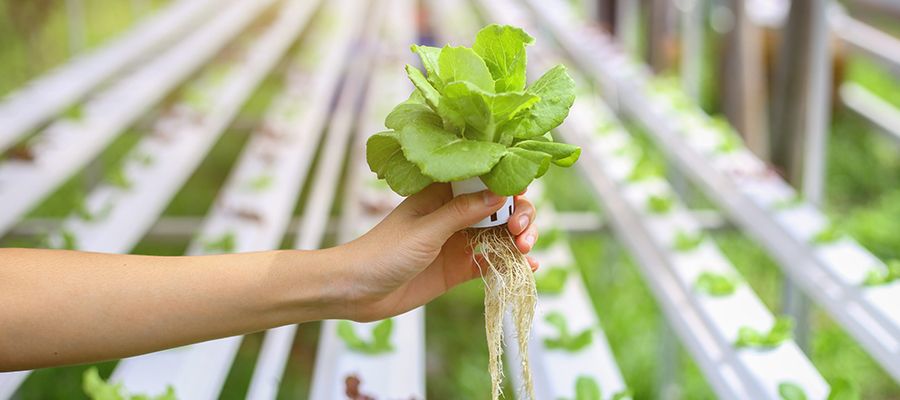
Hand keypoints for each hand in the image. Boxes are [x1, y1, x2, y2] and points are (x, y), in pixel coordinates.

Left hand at [338, 184, 538, 321]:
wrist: (357, 291)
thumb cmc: (383, 252)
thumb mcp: (426, 230)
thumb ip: (462, 213)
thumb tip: (499, 194)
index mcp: (442, 194)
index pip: (483, 179)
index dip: (506, 182)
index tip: (521, 191)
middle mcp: (454, 214)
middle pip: (499, 208)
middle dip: (518, 215)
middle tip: (519, 231)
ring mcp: (458, 242)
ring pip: (500, 234)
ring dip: (519, 239)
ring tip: (526, 251)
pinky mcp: (459, 268)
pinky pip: (491, 263)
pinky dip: (511, 264)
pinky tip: (528, 268)